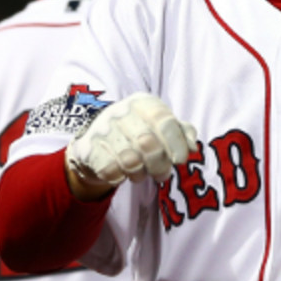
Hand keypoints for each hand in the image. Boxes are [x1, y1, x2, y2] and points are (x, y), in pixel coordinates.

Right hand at [66, 92, 197, 186]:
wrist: (97, 143)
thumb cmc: (137, 134)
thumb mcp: (160, 127)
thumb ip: (180, 132)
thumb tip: (192, 146)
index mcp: (143, 102)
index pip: (164, 121)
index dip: (176, 143)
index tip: (180, 160)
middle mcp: (121, 111)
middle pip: (149, 144)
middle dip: (159, 164)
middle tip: (162, 174)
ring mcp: (103, 129)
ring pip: (130, 160)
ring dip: (140, 173)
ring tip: (141, 172)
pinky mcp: (88, 148)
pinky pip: (111, 171)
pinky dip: (120, 177)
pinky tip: (122, 173)